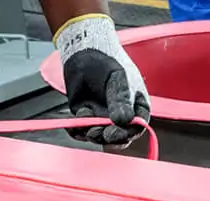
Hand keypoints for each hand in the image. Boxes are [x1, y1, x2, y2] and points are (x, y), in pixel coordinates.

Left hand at [55, 14, 149, 148]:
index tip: (111, 134)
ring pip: (98, 136)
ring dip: (90, 133)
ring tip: (84, 119)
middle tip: (95, 133)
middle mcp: (120, 116)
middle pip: (117, 138)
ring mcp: (102, 117)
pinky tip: (73, 123)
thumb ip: (120, 101)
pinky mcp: (85, 117)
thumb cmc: (108, 62)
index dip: (124, 135)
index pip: (135, 128)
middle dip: (105, 138)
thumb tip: (123, 122)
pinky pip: (81, 131)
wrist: (84, 52)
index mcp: (136, 107)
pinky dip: (76, 130)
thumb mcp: (119, 79)